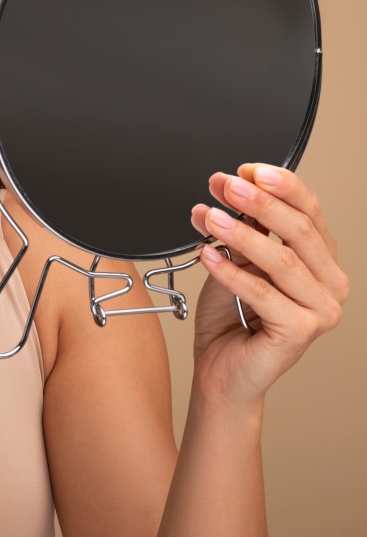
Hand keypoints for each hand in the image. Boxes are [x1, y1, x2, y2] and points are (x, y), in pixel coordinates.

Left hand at [188, 163, 348, 409]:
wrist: (221, 366)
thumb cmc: (231, 313)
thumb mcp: (236, 257)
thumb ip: (243, 226)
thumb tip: (232, 185)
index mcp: (320, 258)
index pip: (308, 210)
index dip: (278, 185)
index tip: (245, 169)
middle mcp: (329, 283)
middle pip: (299, 230)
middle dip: (259, 202)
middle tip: (225, 185)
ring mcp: (320, 309)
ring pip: (281, 260)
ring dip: (241, 233)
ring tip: (209, 216)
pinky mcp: (301, 331)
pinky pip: (262, 292)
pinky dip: (230, 270)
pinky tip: (206, 253)